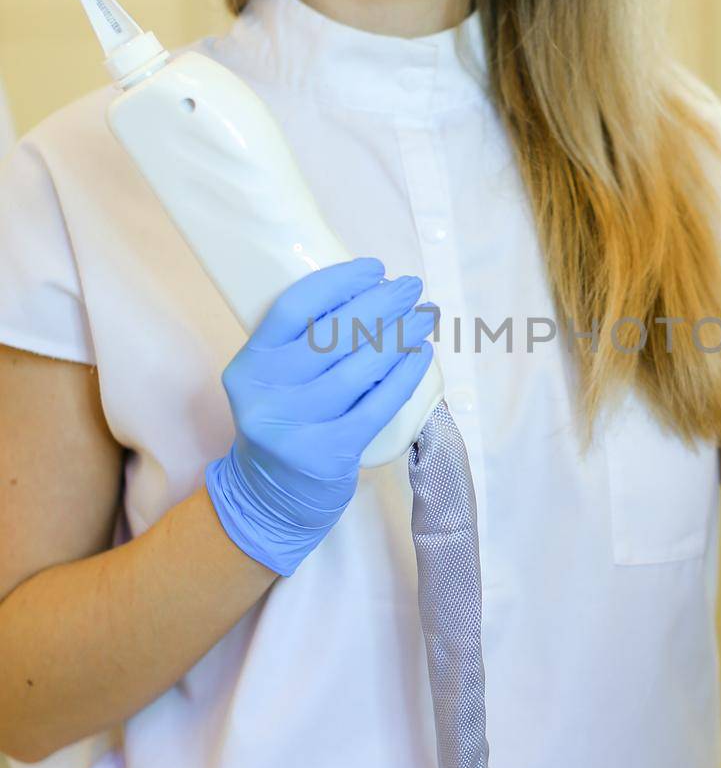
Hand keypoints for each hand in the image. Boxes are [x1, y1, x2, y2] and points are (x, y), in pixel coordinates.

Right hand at [205, 257, 436, 577]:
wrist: (270, 498)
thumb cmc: (283, 422)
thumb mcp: (274, 380)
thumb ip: (302, 344)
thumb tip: (367, 293)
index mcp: (249, 365)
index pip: (294, 308)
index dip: (338, 282)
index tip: (374, 268)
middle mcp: (267, 394)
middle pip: (333, 334)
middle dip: (381, 302)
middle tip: (411, 287)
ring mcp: (296, 427)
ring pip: (360, 368)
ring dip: (400, 336)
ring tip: (424, 316)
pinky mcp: (329, 454)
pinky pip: (377, 405)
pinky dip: (404, 376)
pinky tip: (421, 355)